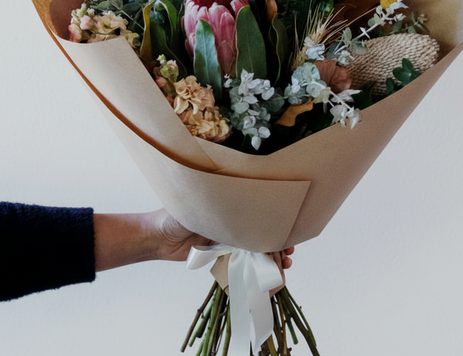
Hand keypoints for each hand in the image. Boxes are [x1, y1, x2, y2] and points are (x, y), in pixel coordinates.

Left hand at [94, 209, 294, 270]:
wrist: (156, 236)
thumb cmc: (175, 214)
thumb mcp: (201, 208)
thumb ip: (221, 212)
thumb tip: (244, 213)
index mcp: (229, 205)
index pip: (257, 213)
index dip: (274, 221)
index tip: (288, 229)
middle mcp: (230, 221)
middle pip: (260, 231)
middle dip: (277, 240)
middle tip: (290, 252)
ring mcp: (226, 238)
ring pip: (254, 248)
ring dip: (270, 256)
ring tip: (284, 265)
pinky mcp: (219, 254)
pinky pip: (240, 261)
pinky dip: (254, 268)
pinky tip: (265, 274)